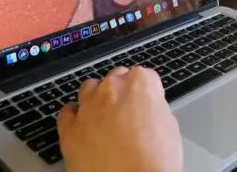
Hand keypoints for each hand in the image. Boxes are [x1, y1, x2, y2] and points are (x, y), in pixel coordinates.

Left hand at [58, 66, 181, 171]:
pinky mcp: (69, 130)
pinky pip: (67, 113)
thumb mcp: (170, 126)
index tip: (145, 104)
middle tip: (127, 114)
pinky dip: (74, 116)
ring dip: (96, 98)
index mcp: (140, 83)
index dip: (145, 93)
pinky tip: (83, 126)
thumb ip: (154, 107)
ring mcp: (88, 108)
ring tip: (104, 117)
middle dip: (120, 92)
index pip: (143, 76)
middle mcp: (112, 89)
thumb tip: (147, 108)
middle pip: (114, 79)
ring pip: (89, 89)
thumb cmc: (154, 161)